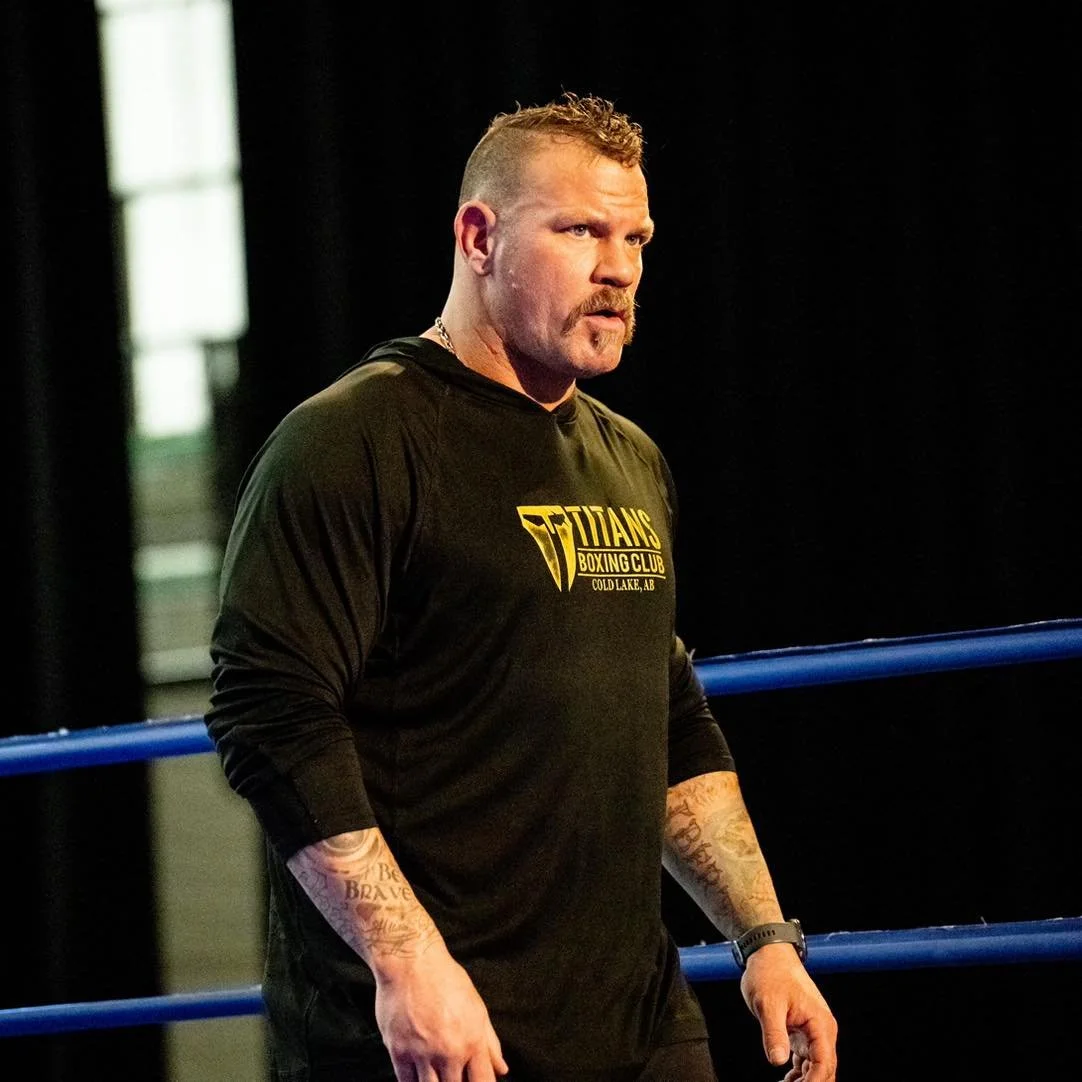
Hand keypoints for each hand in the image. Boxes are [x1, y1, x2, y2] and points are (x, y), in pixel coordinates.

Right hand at [374, 944, 508, 1081]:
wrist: (411, 961)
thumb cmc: (446, 979)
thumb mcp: (476, 1006)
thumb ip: (490, 1042)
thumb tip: (502, 1069)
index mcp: (472, 1040)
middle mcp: (449, 1051)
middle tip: (453, 1074)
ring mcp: (422, 1053)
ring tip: (438, 1076)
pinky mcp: (398, 1051)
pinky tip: (418, 1078)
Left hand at [739, 943, 837, 1081]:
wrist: (768, 953)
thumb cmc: (770, 972)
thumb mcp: (768, 1003)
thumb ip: (773, 1032)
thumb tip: (777, 1060)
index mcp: (820, 1023)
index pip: (824, 1064)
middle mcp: (821, 1030)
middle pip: (824, 1070)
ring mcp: (813, 1032)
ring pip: (815, 1068)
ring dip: (804, 1081)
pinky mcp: (802, 1032)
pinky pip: (805, 1061)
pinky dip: (798, 1074)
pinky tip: (785, 1081)